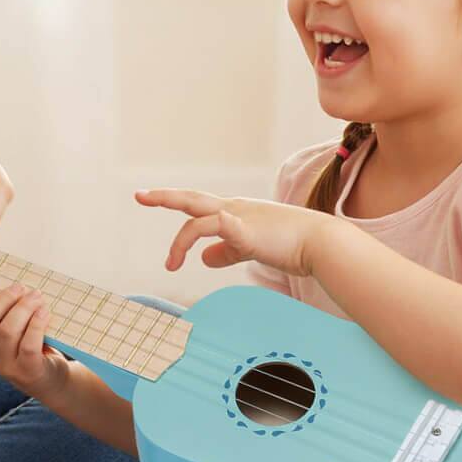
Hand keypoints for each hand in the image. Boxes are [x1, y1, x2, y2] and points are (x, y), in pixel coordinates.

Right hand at [0, 283, 70, 402]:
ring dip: (24, 307)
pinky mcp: (27, 370)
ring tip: (37, 297)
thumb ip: (4, 313)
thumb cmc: (30, 346)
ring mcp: (6, 364)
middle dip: (3, 298)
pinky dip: (37, 324)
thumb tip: (12, 284)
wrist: (50, 380)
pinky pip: (28, 344)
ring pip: (7, 329)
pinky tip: (44, 313)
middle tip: (20, 287)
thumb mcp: (11, 332)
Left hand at [135, 187, 331, 278]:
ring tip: (170, 266)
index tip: (149, 197)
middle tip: (139, 195)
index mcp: (235, 212)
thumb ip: (226, 252)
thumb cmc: (292, 247)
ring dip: (178, 243)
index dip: (174, 201)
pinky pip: (215, 226)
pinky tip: (194, 255)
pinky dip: (198, 236)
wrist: (322, 243)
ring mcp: (240, 217)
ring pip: (197, 219)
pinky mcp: (246, 230)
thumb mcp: (251, 248)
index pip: (199, 205)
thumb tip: (203, 258)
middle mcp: (234, 209)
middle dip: (164, 197)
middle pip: (191, 199)